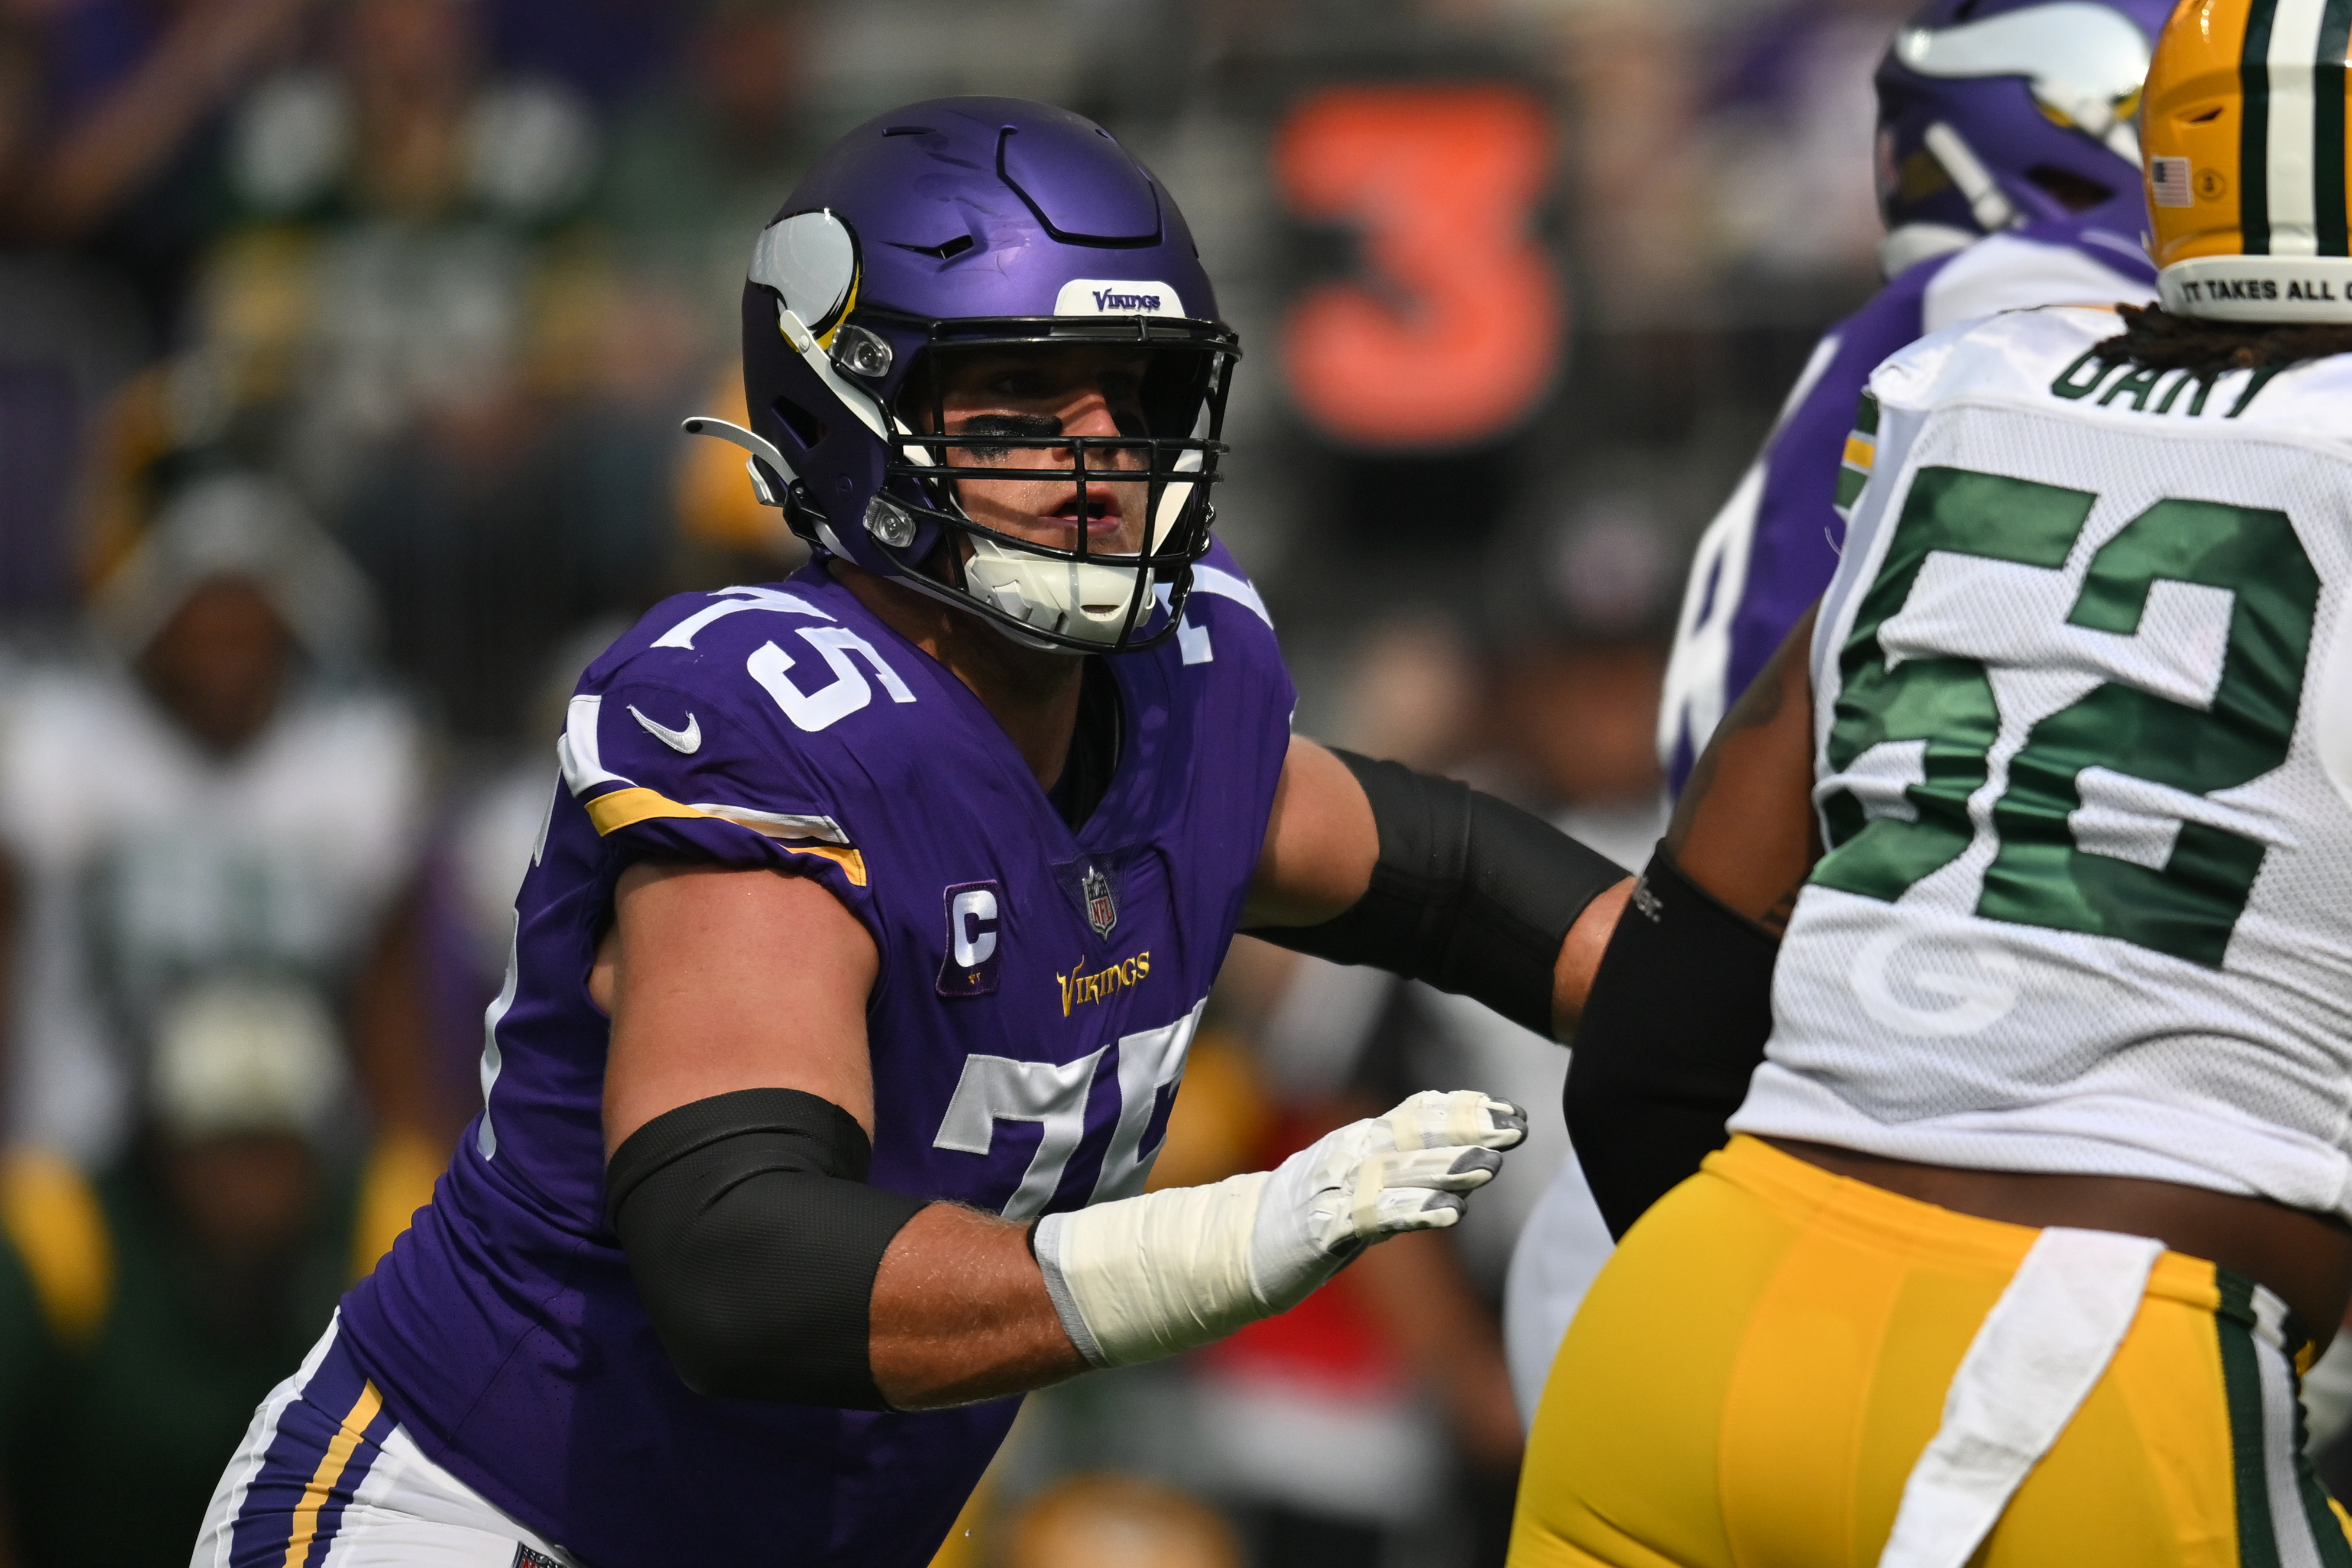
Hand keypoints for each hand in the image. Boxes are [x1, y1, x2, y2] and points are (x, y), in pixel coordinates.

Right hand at [1247, 1090, 1525, 1312]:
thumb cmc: (1307, 1214)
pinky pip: (1375, 1217)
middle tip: (1516, 1131)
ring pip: (1398, 1173)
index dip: (1465, 1110)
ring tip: (1490, 1168)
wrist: (1236, 1245)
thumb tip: (1464, 1152)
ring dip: (1447, 1170)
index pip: (1418, 1114)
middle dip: (1468, 1133)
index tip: (1510, 1110)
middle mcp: (1348, 1155)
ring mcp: (1334, 1190)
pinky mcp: (1324, 1228)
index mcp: (1359, 1139)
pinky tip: (1449, 1213)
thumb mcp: (1358, 1180)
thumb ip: (1405, 1166)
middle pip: (1415, 1138)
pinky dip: (1414, 1211)